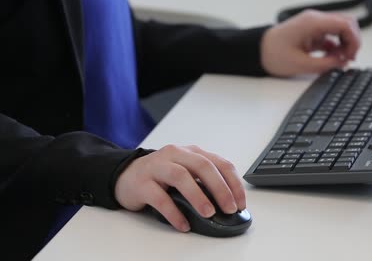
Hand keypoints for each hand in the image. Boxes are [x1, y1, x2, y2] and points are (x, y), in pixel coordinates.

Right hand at [114, 145, 245, 231]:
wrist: (125, 175)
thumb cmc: (161, 176)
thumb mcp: (186, 172)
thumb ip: (204, 182)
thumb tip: (228, 203)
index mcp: (191, 152)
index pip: (219, 163)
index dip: (233, 183)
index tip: (240, 202)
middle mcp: (175, 155)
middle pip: (203, 166)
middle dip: (220, 189)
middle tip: (229, 208)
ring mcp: (157, 166)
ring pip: (181, 176)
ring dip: (198, 196)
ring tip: (208, 213)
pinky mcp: (142, 183)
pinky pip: (160, 197)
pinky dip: (174, 213)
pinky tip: (183, 224)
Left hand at [261, 10, 360, 76]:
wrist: (256, 51)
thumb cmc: (272, 54)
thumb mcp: (301, 64)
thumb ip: (325, 64)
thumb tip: (343, 62)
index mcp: (313, 23)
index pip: (345, 24)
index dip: (354, 41)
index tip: (352, 56)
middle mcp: (315, 20)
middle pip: (346, 23)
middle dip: (352, 41)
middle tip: (348, 59)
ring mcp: (313, 25)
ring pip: (339, 29)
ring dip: (344, 43)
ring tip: (340, 60)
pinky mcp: (310, 32)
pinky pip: (330, 35)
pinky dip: (335, 46)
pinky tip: (332, 58)